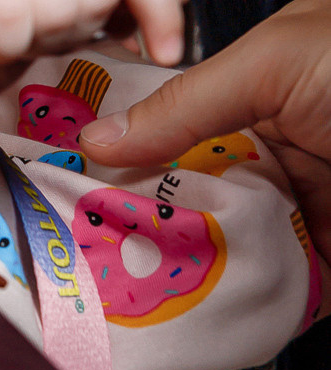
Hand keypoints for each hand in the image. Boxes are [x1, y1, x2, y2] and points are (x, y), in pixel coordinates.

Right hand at [79, 0, 330, 284]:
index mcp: (265, 83)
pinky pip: (272, 280)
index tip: (64, 169)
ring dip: (179, 259)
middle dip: (139, 210)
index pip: (176, 113)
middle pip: (190, 182)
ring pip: (223, 237)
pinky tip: (185, 307)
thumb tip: (96, 137)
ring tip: (114, 283)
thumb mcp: (275, 63)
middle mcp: (279, 142)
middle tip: (76, 238)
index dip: (124, 140)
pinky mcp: (328, 255)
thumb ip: (185, 102)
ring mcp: (305, 202)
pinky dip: (236, 295)